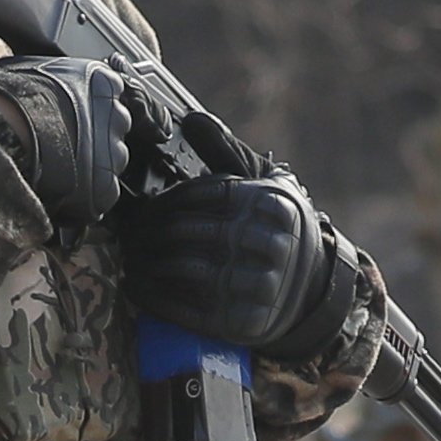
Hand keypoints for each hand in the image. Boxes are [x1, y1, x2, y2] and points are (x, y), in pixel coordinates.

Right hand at [0, 54, 134, 222]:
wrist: (4, 132)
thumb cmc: (12, 98)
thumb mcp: (39, 68)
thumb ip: (62, 75)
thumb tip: (53, 82)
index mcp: (102, 82)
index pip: (110, 93)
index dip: (92, 106)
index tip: (77, 113)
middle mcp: (116, 115)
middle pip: (114, 128)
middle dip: (96, 135)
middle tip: (68, 141)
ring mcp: (113, 153)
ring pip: (112, 161)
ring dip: (95, 164)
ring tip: (63, 165)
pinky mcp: (105, 187)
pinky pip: (103, 191)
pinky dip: (88, 192)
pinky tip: (64, 185)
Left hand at [120, 170, 340, 358]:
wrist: (311, 290)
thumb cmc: (276, 229)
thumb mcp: (265, 187)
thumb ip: (226, 153)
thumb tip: (191, 118)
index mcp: (269, 205)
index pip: (203, 195)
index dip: (167, 201)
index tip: (147, 207)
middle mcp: (266, 244)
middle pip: (187, 231)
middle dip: (148, 232)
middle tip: (130, 233)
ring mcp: (254, 285)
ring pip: (181, 268)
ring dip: (145, 263)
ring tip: (130, 256)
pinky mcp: (239, 321)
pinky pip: (184, 307)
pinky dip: (151, 295)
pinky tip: (135, 284)